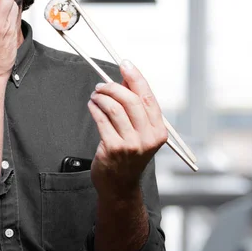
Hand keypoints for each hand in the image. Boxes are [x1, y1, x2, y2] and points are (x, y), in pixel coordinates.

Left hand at [88, 60, 167, 201]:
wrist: (120, 186)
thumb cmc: (128, 156)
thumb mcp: (140, 133)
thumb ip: (136, 108)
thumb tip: (126, 79)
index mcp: (159, 131)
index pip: (148, 97)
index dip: (136, 77)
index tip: (125, 64)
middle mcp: (148, 138)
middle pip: (130, 100)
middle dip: (112, 87)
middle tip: (101, 84)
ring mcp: (131, 145)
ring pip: (114, 108)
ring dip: (101, 97)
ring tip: (95, 95)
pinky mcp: (114, 149)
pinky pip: (101, 120)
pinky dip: (94, 108)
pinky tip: (92, 105)